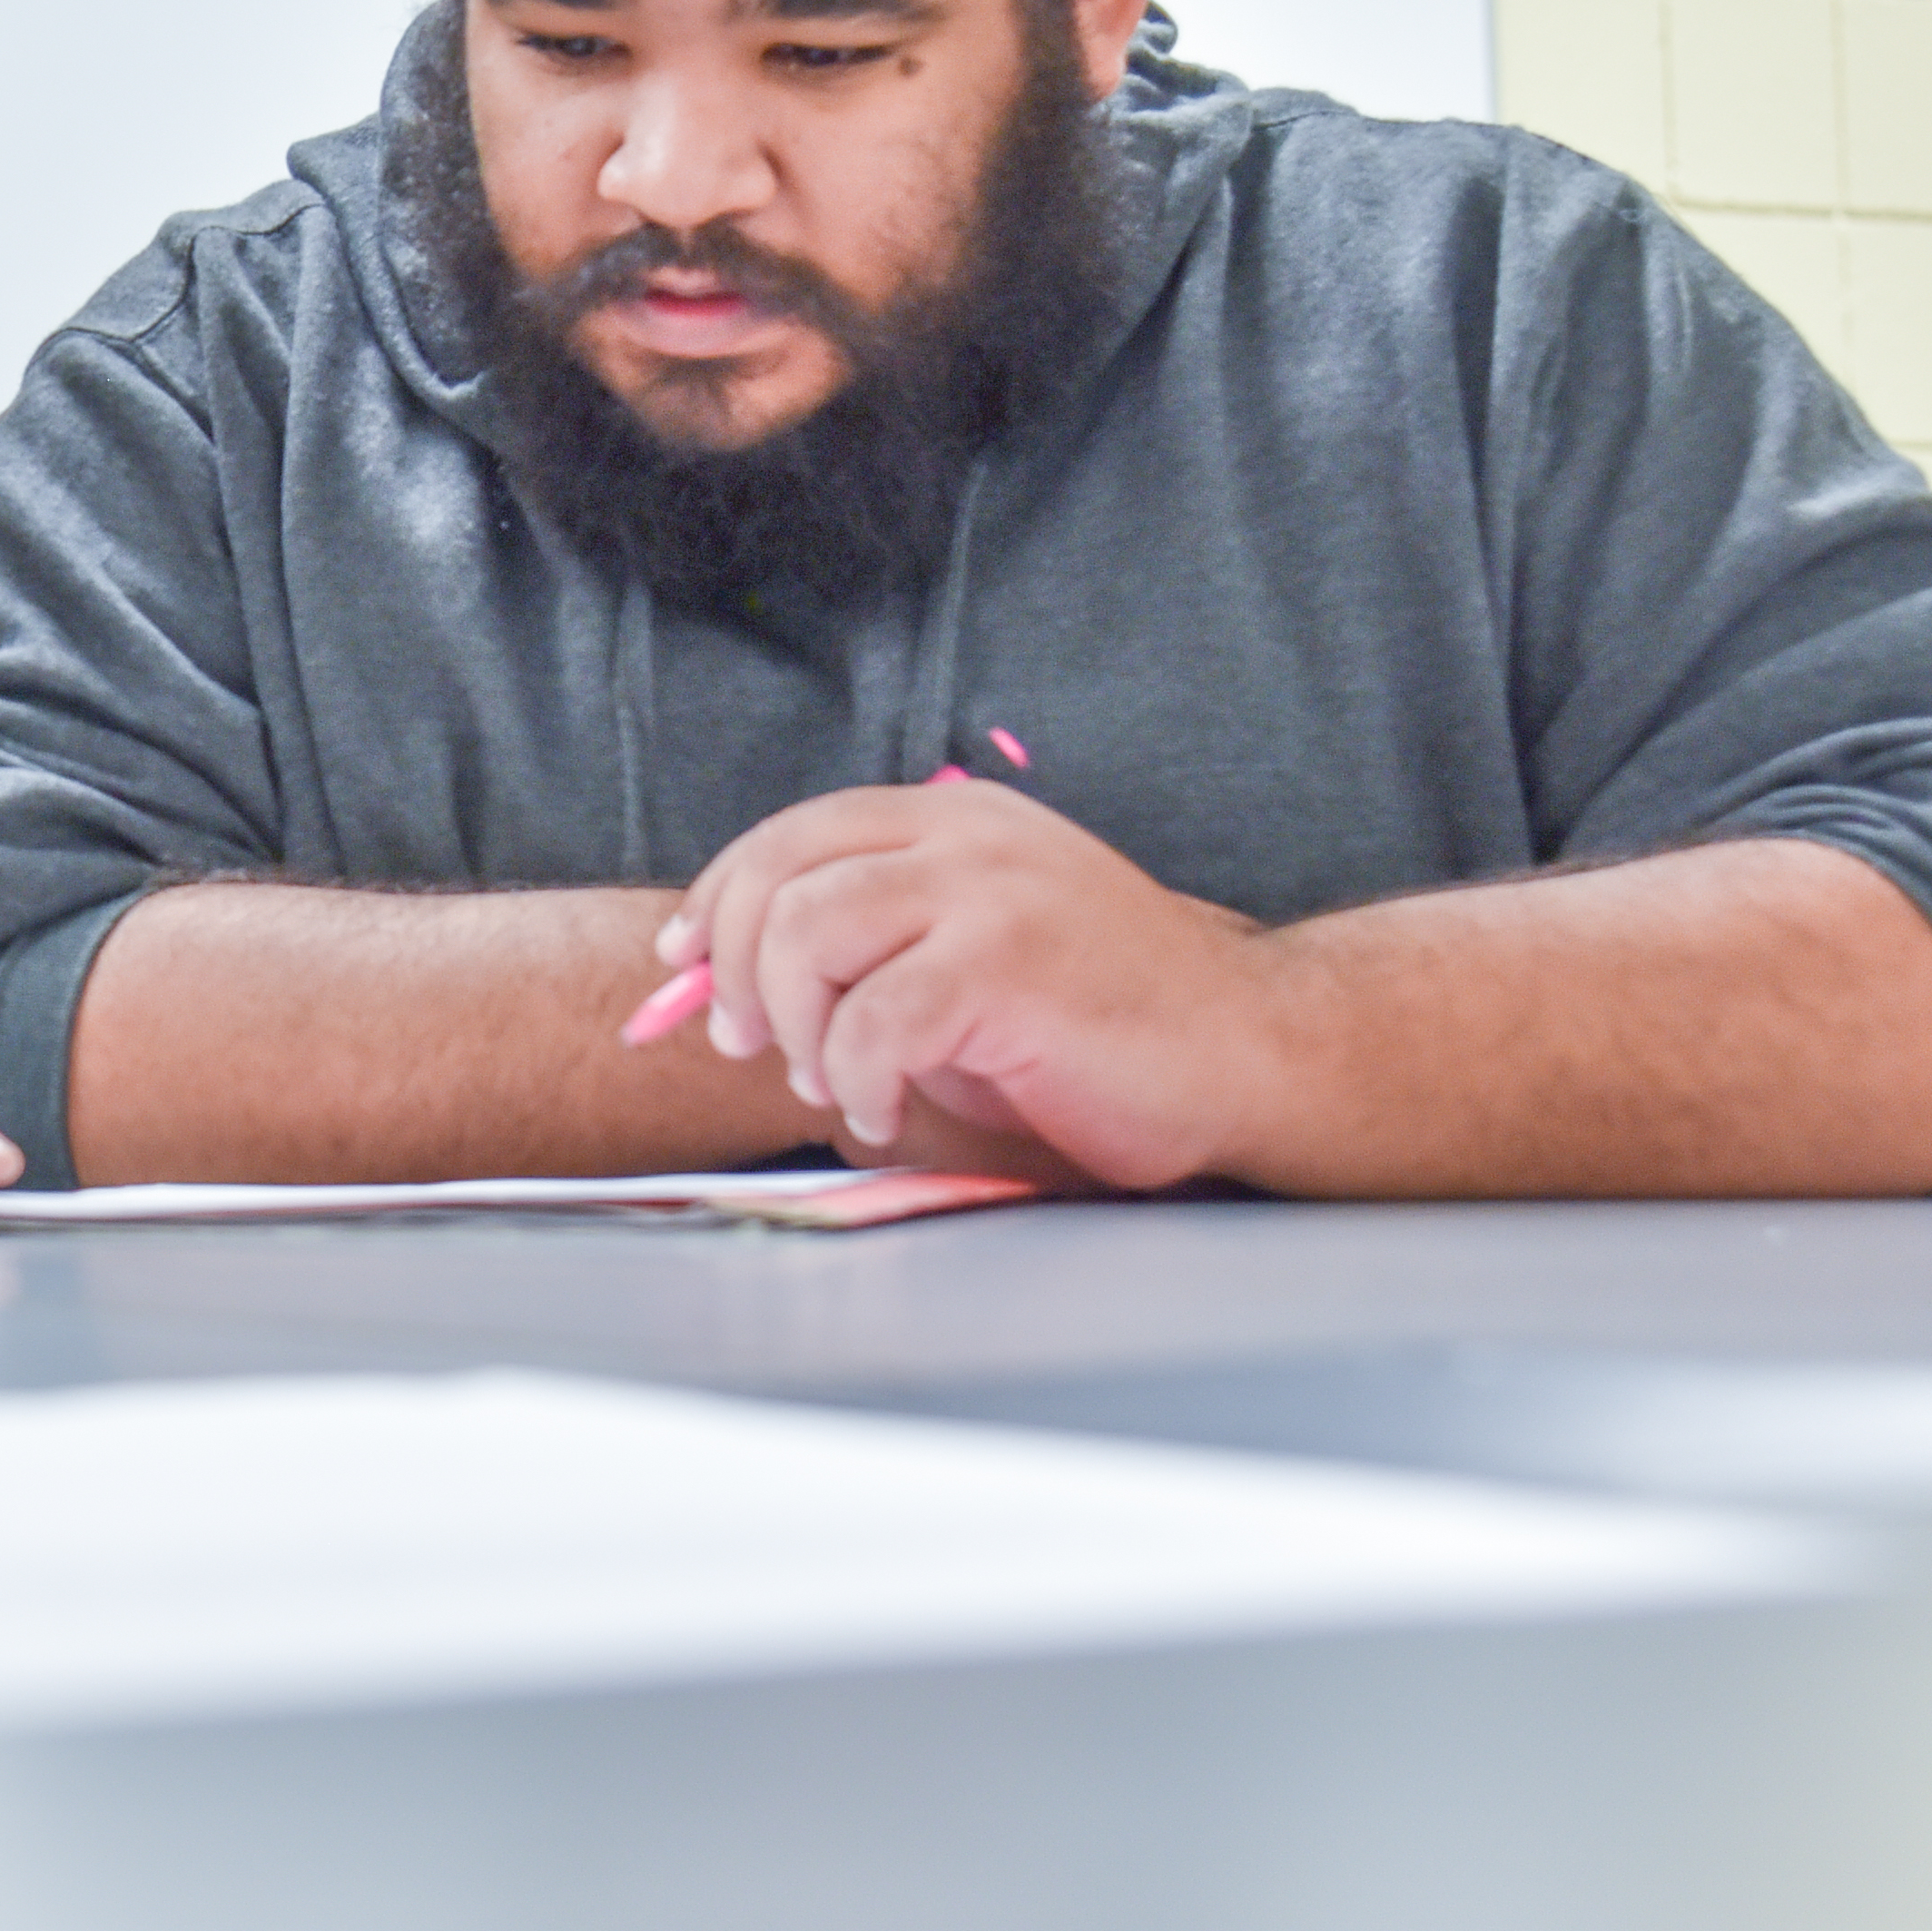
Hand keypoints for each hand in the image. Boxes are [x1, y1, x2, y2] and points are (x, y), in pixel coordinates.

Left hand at [654, 774, 1276, 1190]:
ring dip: (796, 1027)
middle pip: (780, 877)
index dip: (718, 900)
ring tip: (840, 1083)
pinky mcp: (1009, 962)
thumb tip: (715, 987)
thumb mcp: (964, 959)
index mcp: (954, 821)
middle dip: (736, 972)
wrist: (1249, 1053)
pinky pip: (874, 1020)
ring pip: (808, 935)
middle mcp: (968, 836)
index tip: (682, 968)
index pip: (792, 834)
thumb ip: (863, 952)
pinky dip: (859, 1079)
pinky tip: (890, 1108)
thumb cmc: (1101, 1025)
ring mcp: (992, 890)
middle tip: (757, 1048)